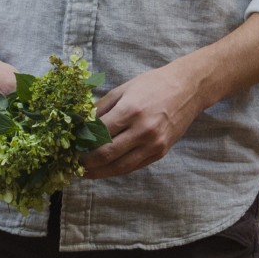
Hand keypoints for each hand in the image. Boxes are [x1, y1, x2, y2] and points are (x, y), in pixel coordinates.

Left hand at [81, 62, 209, 180]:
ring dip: (100, 172)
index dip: (82, 143)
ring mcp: (153, 144)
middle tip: (73, 163)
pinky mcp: (160, 152)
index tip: (70, 147)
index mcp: (130, 111)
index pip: (98, 134)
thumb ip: (101, 108)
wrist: (188, 89)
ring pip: (120, 167)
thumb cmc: (153, 84)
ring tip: (86, 172)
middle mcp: (142, 130)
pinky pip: (134, 166)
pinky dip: (117, 170)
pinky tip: (105, 169)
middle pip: (107, 154)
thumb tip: (82, 124)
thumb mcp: (123, 89)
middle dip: (87, 162)